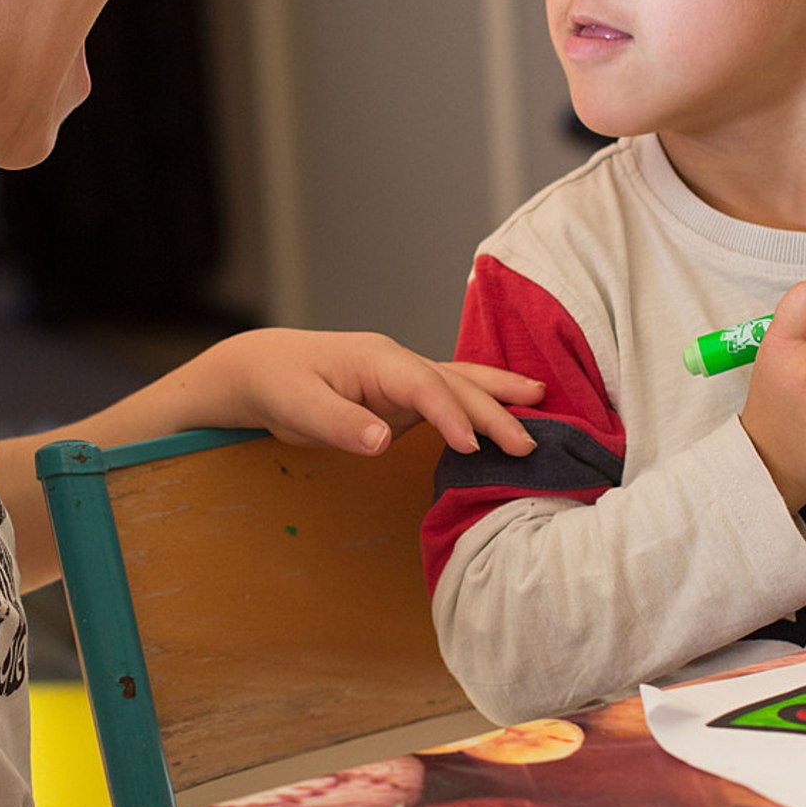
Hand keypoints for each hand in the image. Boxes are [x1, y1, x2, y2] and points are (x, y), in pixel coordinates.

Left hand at [209, 328, 541, 456]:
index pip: (423, 384)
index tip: (472, 445)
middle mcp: (398, 363)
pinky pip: (449, 395)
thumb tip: (381, 441)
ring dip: (498, 394)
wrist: (264, 369)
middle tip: (527, 443)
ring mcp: (403, 377)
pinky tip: (507, 407)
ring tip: (541, 400)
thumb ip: (341, 423)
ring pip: (459, 382)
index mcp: (376, 360)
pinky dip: (480, 401)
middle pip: (453, 383)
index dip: (450, 413)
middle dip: (492, 410)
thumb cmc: (279, 384)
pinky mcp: (404, 396)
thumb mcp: (299, 407)